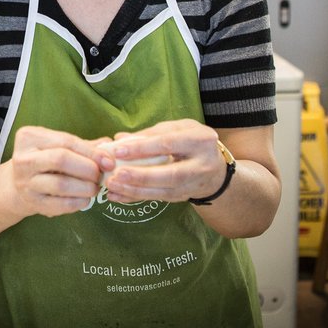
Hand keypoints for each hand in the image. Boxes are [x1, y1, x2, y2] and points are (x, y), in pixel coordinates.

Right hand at [8, 126, 105, 217]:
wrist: (17, 184)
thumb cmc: (43, 160)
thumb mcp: (56, 146)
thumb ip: (82, 145)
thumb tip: (110, 146)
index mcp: (29, 137)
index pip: (66, 141)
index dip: (91, 152)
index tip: (109, 161)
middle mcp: (24, 158)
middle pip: (61, 159)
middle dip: (88, 168)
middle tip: (100, 176)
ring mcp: (25, 182)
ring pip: (61, 184)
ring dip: (85, 187)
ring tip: (95, 188)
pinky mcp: (32, 202)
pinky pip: (60, 204)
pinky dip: (78, 203)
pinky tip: (85, 199)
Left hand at [94, 120, 226, 204]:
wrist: (215, 168)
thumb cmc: (191, 141)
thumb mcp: (177, 129)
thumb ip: (150, 133)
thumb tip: (120, 139)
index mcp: (199, 140)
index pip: (168, 144)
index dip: (143, 148)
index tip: (119, 151)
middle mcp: (200, 165)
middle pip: (170, 174)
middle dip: (141, 176)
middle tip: (116, 175)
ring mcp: (193, 185)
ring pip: (164, 191)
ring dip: (136, 191)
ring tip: (112, 187)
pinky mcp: (184, 197)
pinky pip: (158, 199)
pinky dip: (137, 197)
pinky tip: (118, 196)